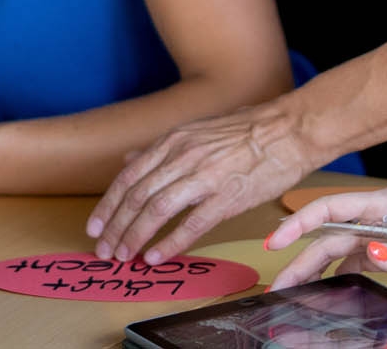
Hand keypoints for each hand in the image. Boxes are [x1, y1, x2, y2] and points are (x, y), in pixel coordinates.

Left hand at [87, 101, 310, 262]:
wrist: (291, 129)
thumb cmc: (250, 130)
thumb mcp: (198, 129)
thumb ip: (162, 148)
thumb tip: (129, 159)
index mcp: (175, 140)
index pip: (129, 176)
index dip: (108, 205)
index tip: (96, 226)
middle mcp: (184, 156)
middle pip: (136, 196)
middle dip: (115, 227)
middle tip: (105, 250)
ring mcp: (205, 176)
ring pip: (156, 210)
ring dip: (135, 237)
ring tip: (125, 256)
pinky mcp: (228, 196)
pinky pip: (191, 224)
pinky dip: (169, 243)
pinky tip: (157, 256)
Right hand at [266, 186, 386, 288]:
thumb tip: (368, 255)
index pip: (332, 208)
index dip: (300, 223)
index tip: (276, 241)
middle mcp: (382, 217)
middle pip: (331, 236)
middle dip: (302, 258)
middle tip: (278, 285)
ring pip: (341, 251)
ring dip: (318, 269)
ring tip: (294, 291)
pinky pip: (361, 263)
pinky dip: (341, 275)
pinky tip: (329, 290)